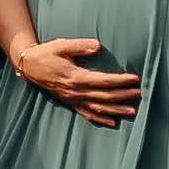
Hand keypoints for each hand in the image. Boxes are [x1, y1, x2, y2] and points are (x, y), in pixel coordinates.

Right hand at [13, 36, 142, 124]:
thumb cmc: (45, 53)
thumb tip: (97, 46)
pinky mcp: (69, 103)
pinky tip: (112, 122)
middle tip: (140, 93)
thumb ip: (79, 45)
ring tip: (132, 111)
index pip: (103, 80)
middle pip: (104, 96)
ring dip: (116, 110)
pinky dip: (100, 119)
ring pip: (98, 108)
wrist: (28, 66)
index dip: (120, 80)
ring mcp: (72, 99)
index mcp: (75, 77)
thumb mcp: (60, 45)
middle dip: (123, 95)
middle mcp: (75, 91)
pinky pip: (87, 114)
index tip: (134, 78)